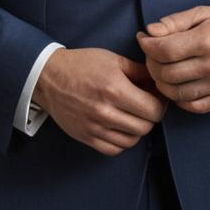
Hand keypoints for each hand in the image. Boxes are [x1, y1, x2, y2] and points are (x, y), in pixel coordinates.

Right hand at [34, 47, 168, 156]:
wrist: (49, 77)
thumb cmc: (82, 64)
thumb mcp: (113, 59)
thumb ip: (138, 71)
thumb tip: (158, 81)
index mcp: (114, 89)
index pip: (153, 110)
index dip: (160, 104)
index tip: (157, 98)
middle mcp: (105, 111)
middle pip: (145, 127)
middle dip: (151, 116)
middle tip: (146, 106)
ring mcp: (95, 127)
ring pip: (131, 140)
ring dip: (137, 129)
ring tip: (132, 116)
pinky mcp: (86, 137)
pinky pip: (114, 150)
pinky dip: (122, 141)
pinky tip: (119, 127)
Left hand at [135, 5, 209, 113]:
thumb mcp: (203, 14)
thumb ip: (175, 22)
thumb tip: (150, 31)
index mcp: (207, 39)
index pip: (165, 50)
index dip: (147, 46)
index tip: (143, 39)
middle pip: (167, 73)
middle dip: (151, 64)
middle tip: (150, 55)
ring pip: (176, 92)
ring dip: (162, 83)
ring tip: (161, 70)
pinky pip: (192, 106)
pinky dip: (178, 98)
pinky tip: (176, 85)